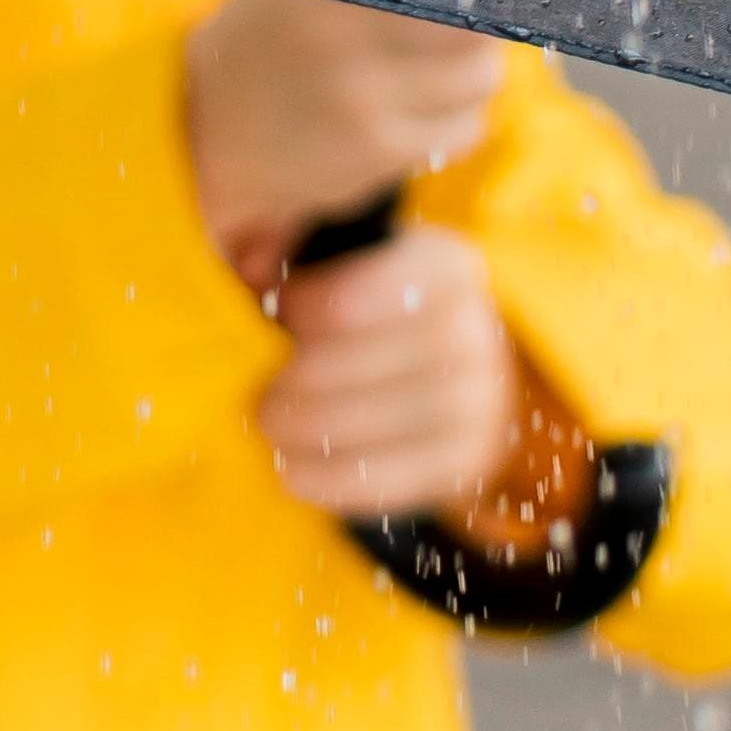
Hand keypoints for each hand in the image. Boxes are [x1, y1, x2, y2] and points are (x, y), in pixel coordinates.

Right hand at [183, 0, 504, 289]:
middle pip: (472, 25)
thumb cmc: (263, 47)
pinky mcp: (377, 151)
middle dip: (477, 30)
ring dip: (471, 78)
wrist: (202, 136)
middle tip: (463, 29)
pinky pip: (461, 131)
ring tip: (437, 74)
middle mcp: (345, 33)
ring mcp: (364, 95)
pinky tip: (418, 116)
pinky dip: (455, 123)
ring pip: (478, 80)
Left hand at [258, 221, 521, 522]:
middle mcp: (474, 329)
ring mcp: (480, 401)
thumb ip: (294, 250)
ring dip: (305, 430)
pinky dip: (328, 480)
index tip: (271, 311)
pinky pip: (388, 480)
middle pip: (363, 361)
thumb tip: (250, 269)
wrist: (460, 378)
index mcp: (444, 266)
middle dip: (297, 380)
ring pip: (373, 422)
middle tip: (256, 393)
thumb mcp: (353, 263)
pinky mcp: (468, 463)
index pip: (362, 290)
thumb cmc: (382, 311)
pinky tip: (290, 471)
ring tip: (269, 427)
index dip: (307, 305)